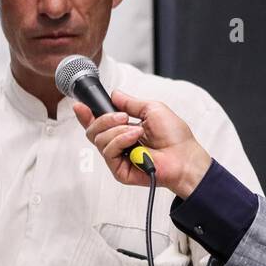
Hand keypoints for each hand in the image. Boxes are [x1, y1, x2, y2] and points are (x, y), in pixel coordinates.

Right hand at [73, 90, 212, 197]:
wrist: (184, 156)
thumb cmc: (174, 136)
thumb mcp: (152, 109)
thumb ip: (130, 103)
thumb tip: (114, 94)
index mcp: (124, 129)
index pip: (98, 123)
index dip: (86, 114)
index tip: (80, 105)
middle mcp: (119, 143)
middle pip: (93, 130)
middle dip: (104, 119)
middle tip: (123, 117)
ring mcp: (118, 157)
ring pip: (98, 139)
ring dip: (117, 130)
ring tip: (137, 130)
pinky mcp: (119, 170)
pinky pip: (108, 151)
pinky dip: (121, 140)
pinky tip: (135, 138)